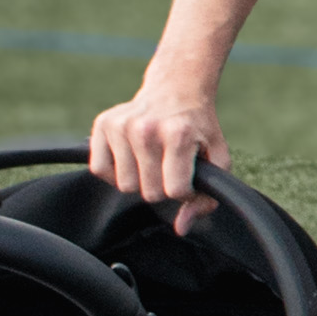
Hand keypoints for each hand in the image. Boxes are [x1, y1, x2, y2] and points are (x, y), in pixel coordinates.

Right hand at [90, 76, 228, 231]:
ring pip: (124, 186)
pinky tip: (131, 156)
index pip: (175, 191)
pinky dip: (115, 171)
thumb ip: (207, 196)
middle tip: (169, 165)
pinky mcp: (103, 124)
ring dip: (139, 179)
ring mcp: (121, 126)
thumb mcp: (216, 156)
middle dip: (162, 186)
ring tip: (152, 158)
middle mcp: (146, 129)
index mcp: (178, 134)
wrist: (177, 87)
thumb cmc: (198, 127)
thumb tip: (181, 227)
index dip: (185, 192)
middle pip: (148, 192)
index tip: (188, 175)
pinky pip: (100, 171)